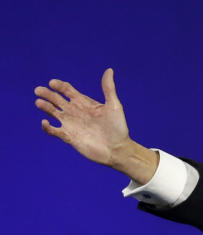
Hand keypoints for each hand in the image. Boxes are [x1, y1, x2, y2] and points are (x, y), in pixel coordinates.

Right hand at [34, 69, 156, 182]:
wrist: (118, 150)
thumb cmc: (118, 128)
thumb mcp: (114, 106)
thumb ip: (108, 89)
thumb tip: (109, 70)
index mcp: (84, 102)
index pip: (67, 90)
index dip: (59, 85)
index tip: (53, 83)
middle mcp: (75, 111)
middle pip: (56, 99)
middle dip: (47, 94)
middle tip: (39, 90)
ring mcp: (71, 124)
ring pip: (52, 112)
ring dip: (44, 107)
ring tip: (39, 103)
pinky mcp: (69, 137)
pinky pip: (53, 131)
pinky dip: (46, 127)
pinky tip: (45, 122)